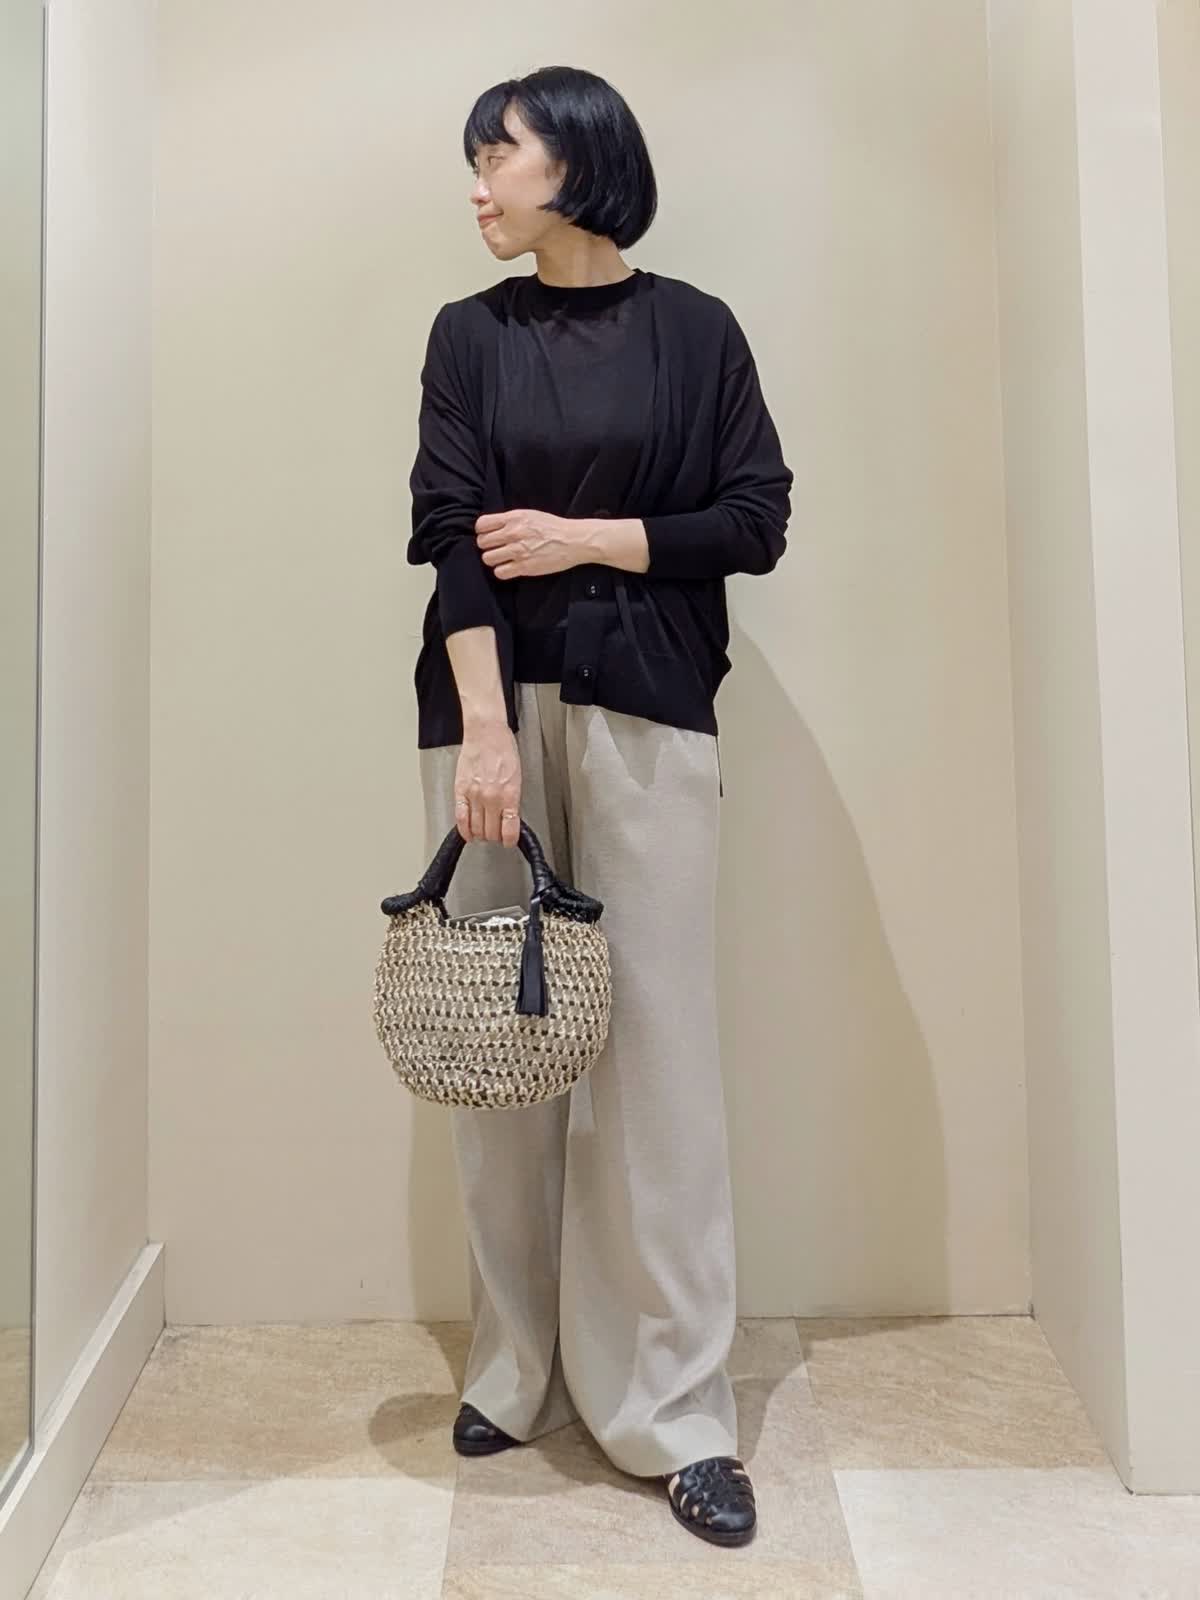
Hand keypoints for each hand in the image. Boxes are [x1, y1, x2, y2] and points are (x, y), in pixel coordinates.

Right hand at [454, 720, 521, 847]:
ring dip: (481, 834)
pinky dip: (464, 829)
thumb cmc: (503, 749)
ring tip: (483, 833)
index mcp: (510, 794)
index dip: (509, 840)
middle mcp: (492, 798)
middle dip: (495, 837)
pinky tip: (468, 833)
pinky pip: (460, 817)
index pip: (510, 829)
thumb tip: (510, 817)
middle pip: (492, 831)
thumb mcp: (517, 776)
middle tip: (495, 835)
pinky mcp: (460, 791)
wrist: (486, 733)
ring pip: (476, 828)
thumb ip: (512, 799)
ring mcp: (475, 796)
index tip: (509, 841)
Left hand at [475, 509, 586, 578]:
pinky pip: (500, 572)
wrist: (573, 540)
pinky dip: (502, 571)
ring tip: (503, 558)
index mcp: (514, 518)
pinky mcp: (524, 567)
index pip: (482, 525)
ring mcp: (518, 551)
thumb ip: (510, 520)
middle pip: (482, 542)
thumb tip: (493, 527)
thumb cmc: (553, 527)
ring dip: (494, 559)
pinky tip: (509, 567)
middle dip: (487, 546)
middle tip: (497, 548)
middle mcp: (513, 533)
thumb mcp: (530, 515)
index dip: (482, 531)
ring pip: (488, 558)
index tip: (488, 535)